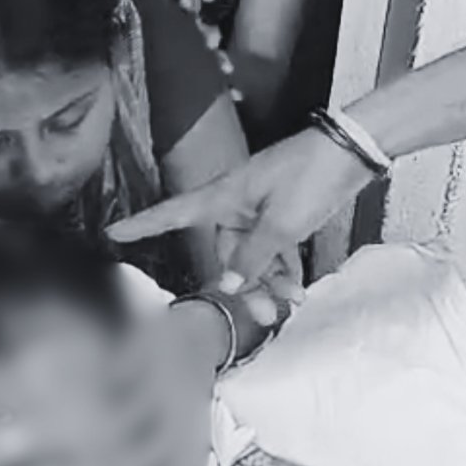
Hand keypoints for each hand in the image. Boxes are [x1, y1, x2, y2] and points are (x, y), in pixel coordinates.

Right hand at [107, 128, 373, 292]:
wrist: (353, 151)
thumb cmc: (311, 174)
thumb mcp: (281, 222)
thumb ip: (252, 257)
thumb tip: (225, 286)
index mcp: (224, 197)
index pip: (172, 213)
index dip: (142, 225)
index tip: (113, 233)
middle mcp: (235, 204)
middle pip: (227, 253)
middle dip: (246, 285)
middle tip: (267, 315)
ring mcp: (259, 210)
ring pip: (253, 256)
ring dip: (270, 282)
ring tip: (292, 303)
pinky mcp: (282, 214)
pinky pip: (273, 249)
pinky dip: (284, 269)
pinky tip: (298, 290)